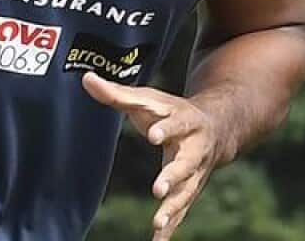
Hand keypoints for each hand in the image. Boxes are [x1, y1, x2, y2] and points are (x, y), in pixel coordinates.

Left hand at [82, 72, 226, 240]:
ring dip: (174, 207)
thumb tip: (86, 78)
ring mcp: (195, 171)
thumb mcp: (149, 99)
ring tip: (158, 222)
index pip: (175, 124)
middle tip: (159, 188)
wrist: (217, 126)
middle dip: (174, 175)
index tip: (153, 136)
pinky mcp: (191, 189)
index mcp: (184, 121)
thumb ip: (117, 93)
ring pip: (187, 191)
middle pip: (186, 163)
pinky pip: (182, 210)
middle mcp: (195, 148)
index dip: (166, 129)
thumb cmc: (171, 111)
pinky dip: (171, 226)